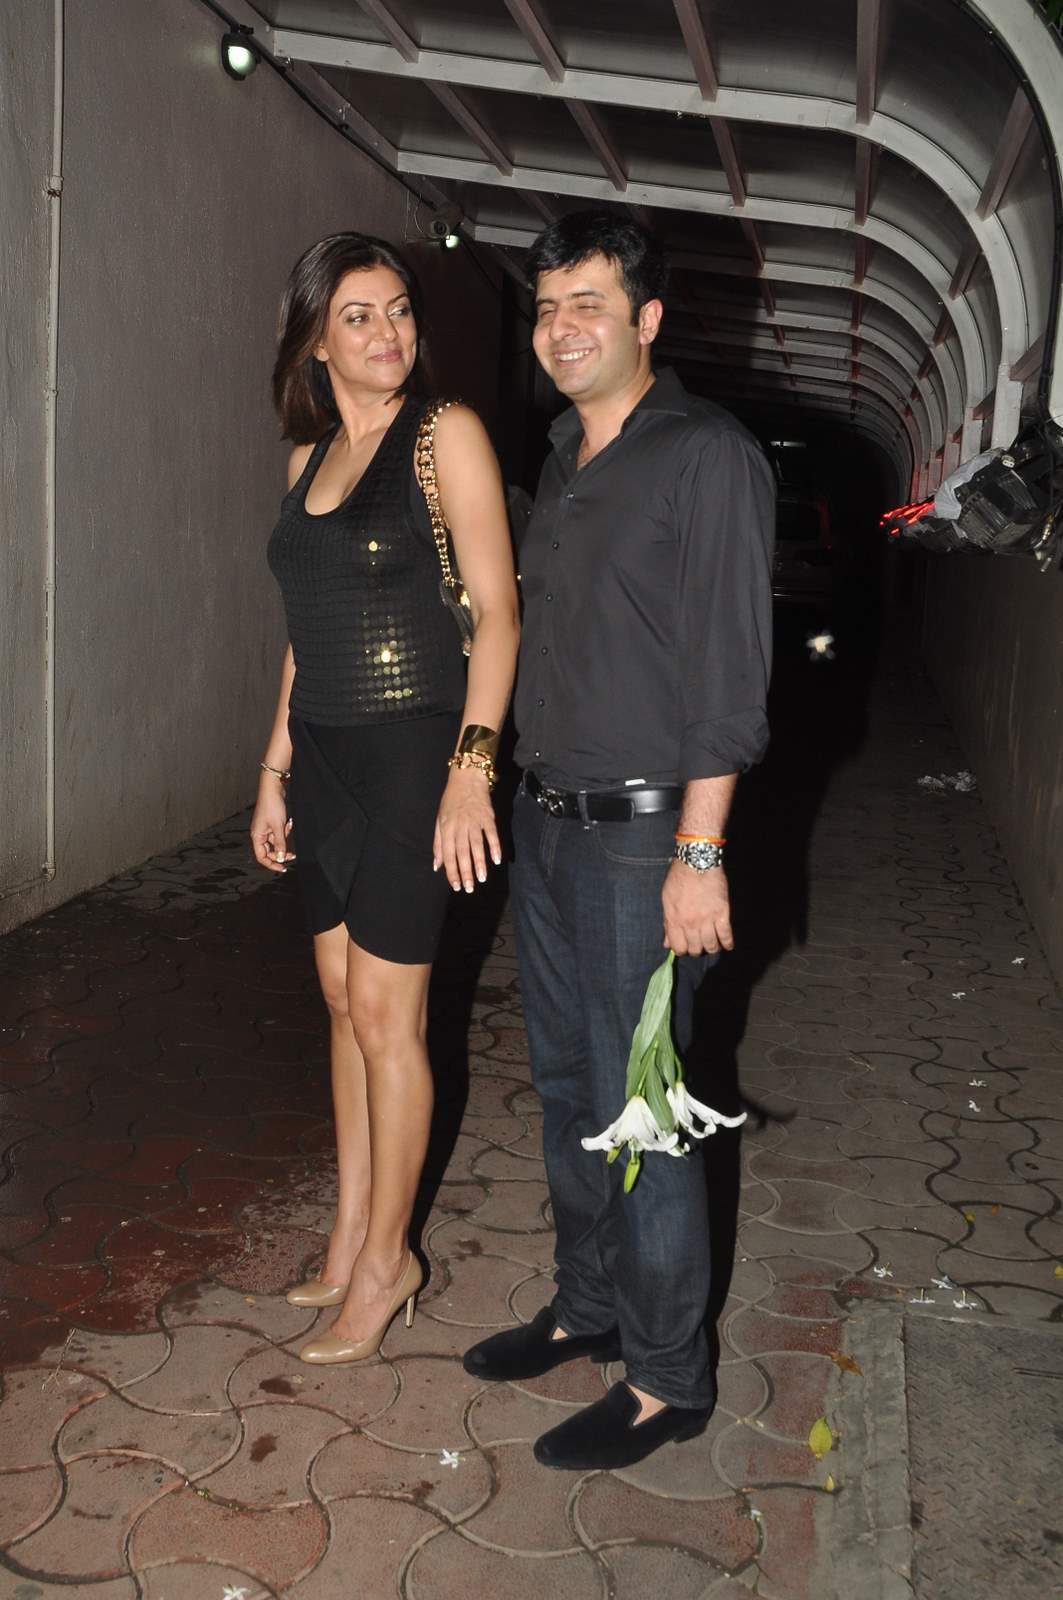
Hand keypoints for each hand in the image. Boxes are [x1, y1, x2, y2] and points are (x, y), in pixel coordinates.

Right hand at [250, 782, 294, 873]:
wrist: (273, 788)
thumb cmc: (272, 806)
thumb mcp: (278, 827)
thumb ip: (280, 844)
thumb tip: (280, 858)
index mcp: (257, 836)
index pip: (262, 857)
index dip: (272, 864)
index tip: (283, 868)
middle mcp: (259, 834)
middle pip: (269, 851)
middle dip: (281, 852)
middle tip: (292, 854)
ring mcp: (265, 828)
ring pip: (276, 841)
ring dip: (284, 838)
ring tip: (288, 826)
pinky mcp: (271, 823)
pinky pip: (279, 833)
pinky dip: (285, 830)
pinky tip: (289, 822)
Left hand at [434, 767, 501, 892]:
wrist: (467, 778)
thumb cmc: (451, 801)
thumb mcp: (439, 820)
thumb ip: (438, 844)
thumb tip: (437, 866)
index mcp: (446, 828)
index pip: (448, 854)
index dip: (451, 872)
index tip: (456, 886)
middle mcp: (459, 825)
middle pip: (462, 852)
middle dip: (465, 872)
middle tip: (470, 888)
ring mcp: (474, 821)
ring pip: (477, 845)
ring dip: (480, 863)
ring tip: (482, 878)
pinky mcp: (488, 817)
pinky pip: (491, 834)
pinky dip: (495, 847)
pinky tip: (497, 860)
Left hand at [662, 859, 732, 955]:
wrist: (697, 861)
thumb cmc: (679, 878)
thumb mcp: (667, 900)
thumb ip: (667, 923)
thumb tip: (666, 943)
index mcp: (674, 920)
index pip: (678, 948)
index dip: (682, 950)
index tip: (685, 947)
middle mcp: (691, 923)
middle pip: (695, 949)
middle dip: (696, 950)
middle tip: (699, 945)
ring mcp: (708, 919)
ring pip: (711, 946)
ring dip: (712, 948)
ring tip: (713, 944)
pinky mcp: (722, 913)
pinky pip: (726, 935)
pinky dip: (727, 943)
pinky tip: (727, 944)